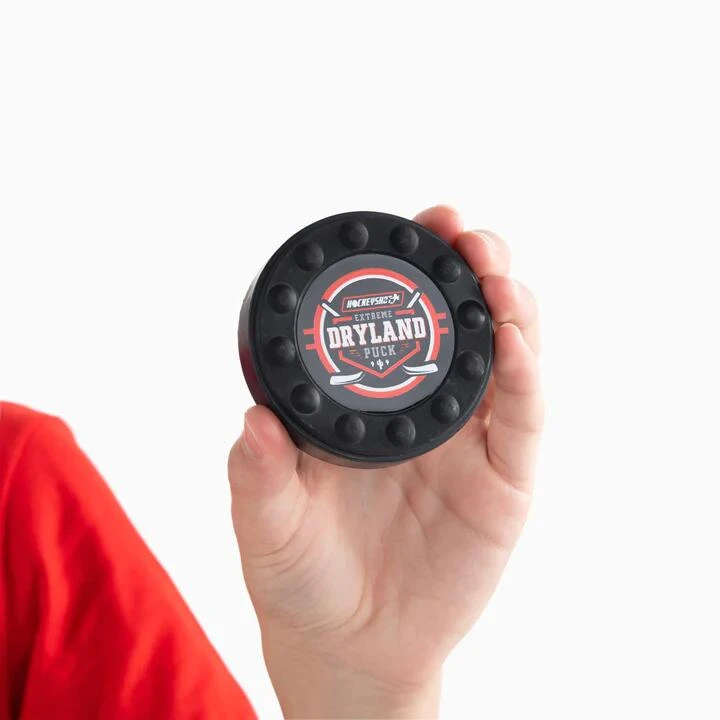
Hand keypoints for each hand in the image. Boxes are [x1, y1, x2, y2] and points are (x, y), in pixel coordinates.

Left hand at [228, 206, 543, 718]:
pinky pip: (521, 419)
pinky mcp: (504, 480)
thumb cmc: (302, 573)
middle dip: (471, 266)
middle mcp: (424, 407)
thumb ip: (258, 475)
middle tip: (466, 236)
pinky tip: (515, 346)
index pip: (398, 314)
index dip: (413, 263)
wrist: (352, 644)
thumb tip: (252, 421)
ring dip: (509, 307)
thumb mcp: (268, 522)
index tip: (420, 222)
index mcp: (369, 400)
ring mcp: (469, 439)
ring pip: (506, 354)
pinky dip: (525, 378)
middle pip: (462, 318)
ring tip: (496, 280)